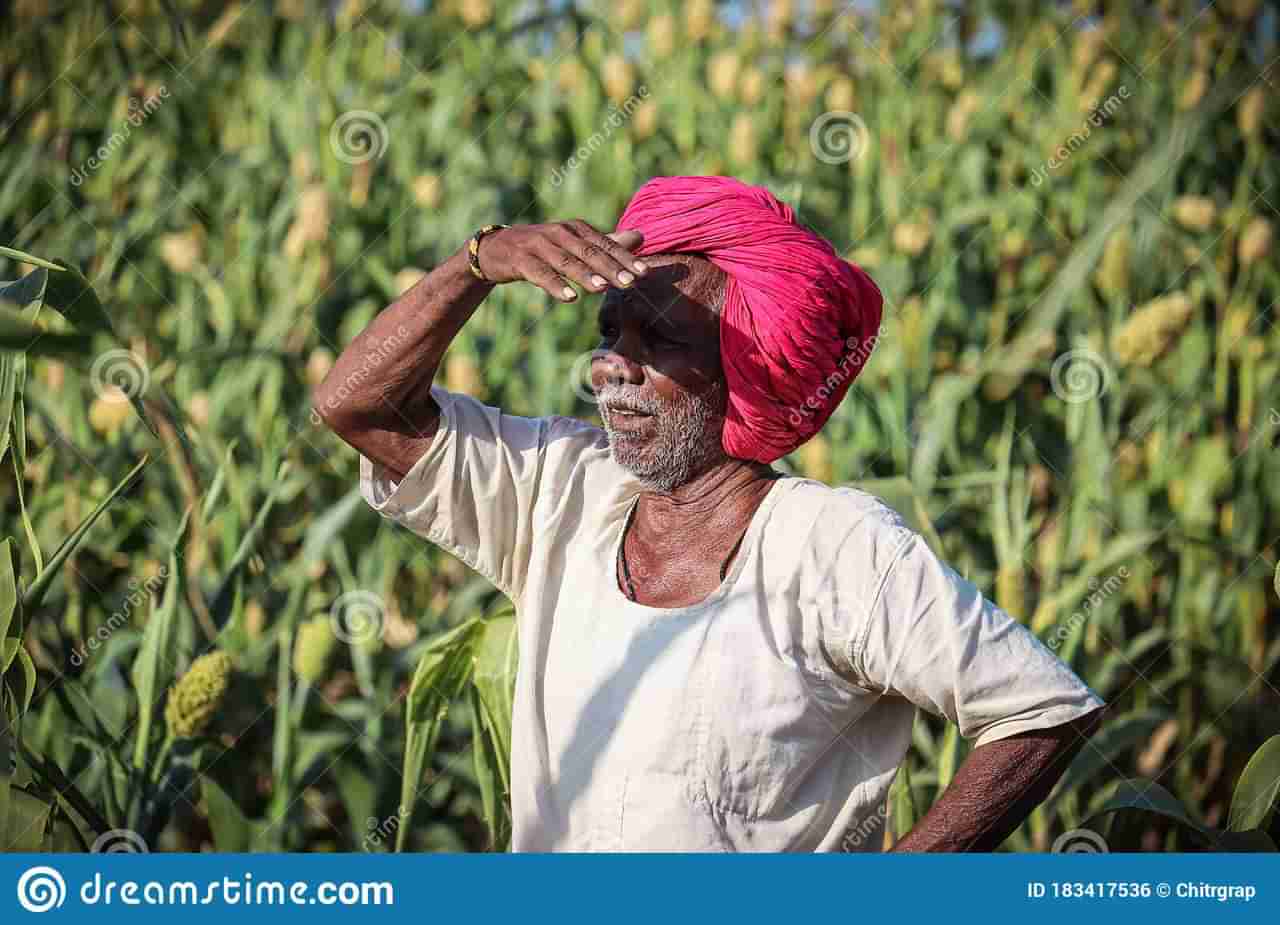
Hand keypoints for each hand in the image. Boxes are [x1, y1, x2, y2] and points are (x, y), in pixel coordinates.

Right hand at [472, 220, 647, 300]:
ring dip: (585, 275)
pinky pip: (540, 274)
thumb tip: (641, 237)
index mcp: (576, 229)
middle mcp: (559, 233)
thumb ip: (607, 243)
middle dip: (610, 268)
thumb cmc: (544, 248)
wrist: (497, 249)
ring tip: (603, 288)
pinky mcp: (521, 260)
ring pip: (566, 262)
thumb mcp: (575, 243)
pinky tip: (570, 298)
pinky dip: (555, 285)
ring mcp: (539, 245)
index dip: (625, 259)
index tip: (644, 274)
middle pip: (589, 252)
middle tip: (630, 283)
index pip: (605, 244)